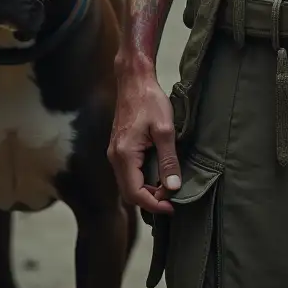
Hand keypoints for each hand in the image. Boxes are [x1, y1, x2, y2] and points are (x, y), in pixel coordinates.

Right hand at [108, 70, 180, 214]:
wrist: (134, 80)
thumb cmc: (150, 100)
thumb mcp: (165, 130)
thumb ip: (168, 160)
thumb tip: (173, 187)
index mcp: (124, 155)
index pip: (135, 194)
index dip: (154, 204)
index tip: (173, 207)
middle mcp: (115, 158)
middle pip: (129, 193)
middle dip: (150, 200)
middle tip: (172, 199)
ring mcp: (115, 153)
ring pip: (128, 184)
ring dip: (146, 190)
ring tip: (168, 188)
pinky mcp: (119, 148)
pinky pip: (128, 173)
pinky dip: (142, 179)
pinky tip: (157, 175)